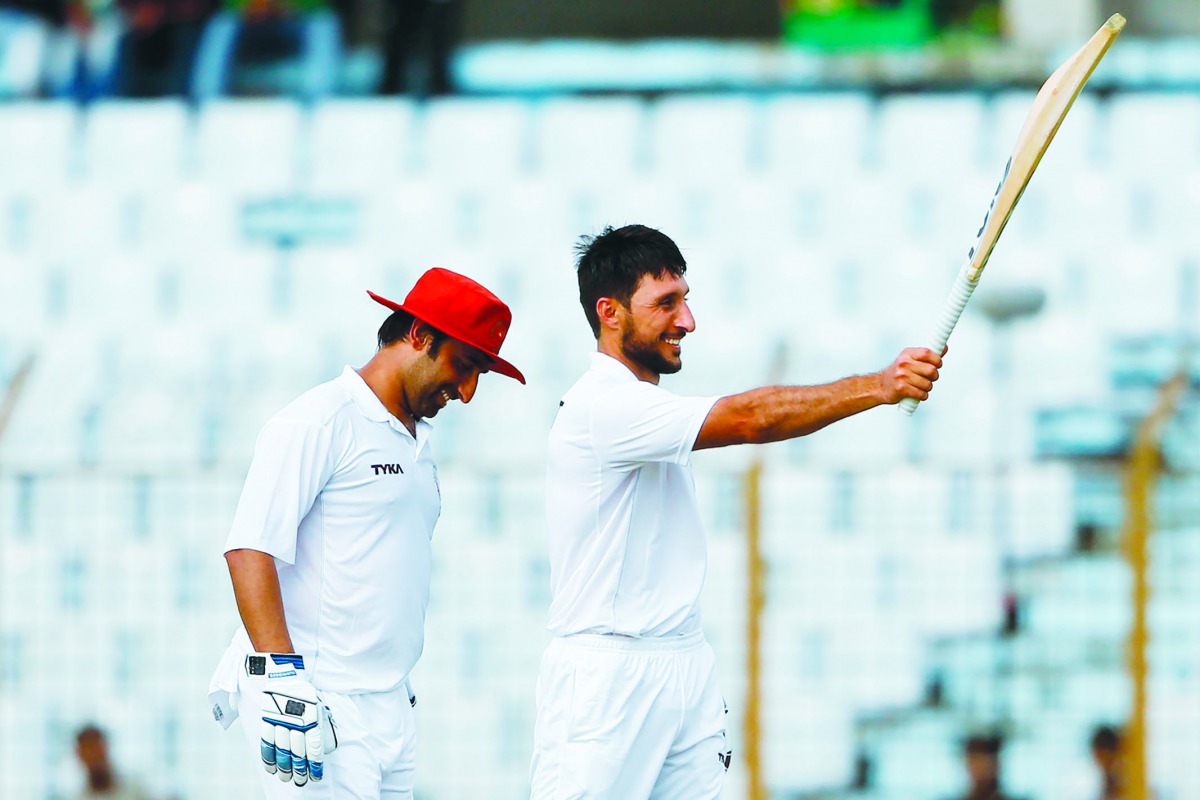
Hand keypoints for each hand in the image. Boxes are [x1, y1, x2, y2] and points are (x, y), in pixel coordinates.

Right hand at [244, 653, 337, 785]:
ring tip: (287, 778)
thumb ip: (321, 724)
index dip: (314, 764)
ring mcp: (280, 721)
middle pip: (297, 752)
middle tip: (301, 781)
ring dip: (284, 768)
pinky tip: (271, 768)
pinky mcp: (267, 720)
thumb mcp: (319, 705)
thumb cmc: (305, 694)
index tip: (316, 776)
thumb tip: (327, 746)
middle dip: (300, 770)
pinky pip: (267, 743)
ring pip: (282, 750)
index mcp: (312, 717)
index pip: (314, 747)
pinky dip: (268, 758)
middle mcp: (296, 721)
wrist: (283, 674)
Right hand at [878, 347, 943, 403]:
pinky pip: (921, 394)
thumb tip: (943, 348)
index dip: (937, 360)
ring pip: (928, 384)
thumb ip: (927, 356)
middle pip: (931, 370)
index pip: (927, 353)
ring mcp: (902, 376)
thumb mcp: (910, 360)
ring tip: (920, 386)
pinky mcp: (901, 388)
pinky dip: (922, 396)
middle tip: (929, 378)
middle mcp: (904, 363)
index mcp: (907, 354)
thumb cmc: (897, 374)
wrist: (880, 386)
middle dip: (934, 377)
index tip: (938, 364)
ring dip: (927, 388)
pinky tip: (916, 393)